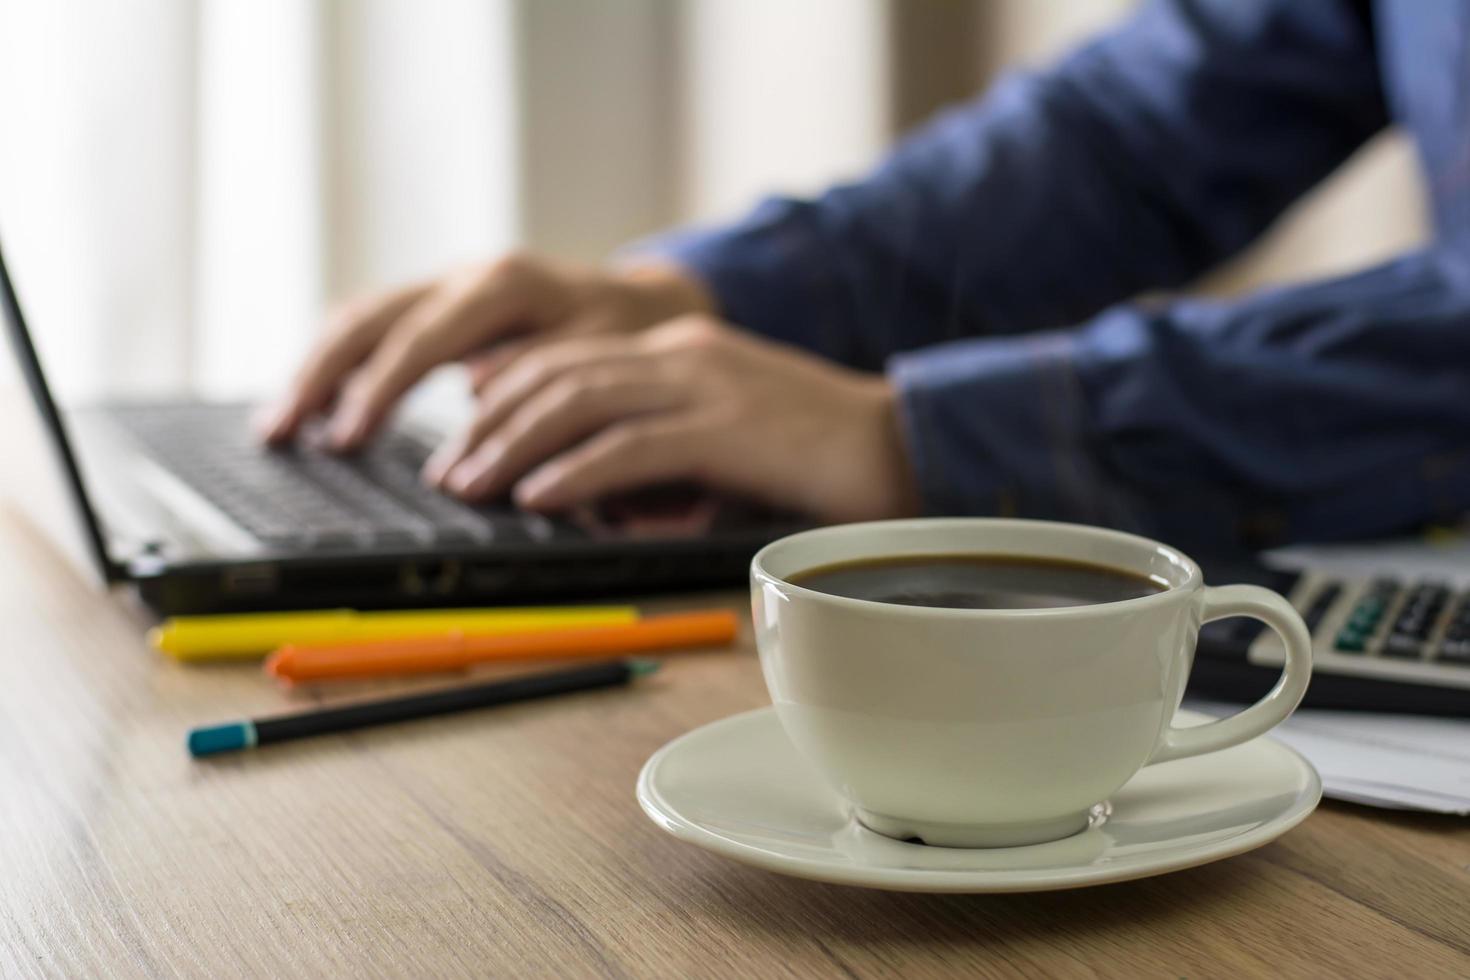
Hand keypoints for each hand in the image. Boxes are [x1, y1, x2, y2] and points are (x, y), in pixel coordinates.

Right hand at [258, 254, 712, 448]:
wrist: (647, 308)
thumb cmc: (628, 339)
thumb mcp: (602, 355)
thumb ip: (541, 371)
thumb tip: (474, 394)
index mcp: (504, 285)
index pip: (420, 338)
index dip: (377, 390)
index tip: (344, 438)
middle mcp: (466, 276)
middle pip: (370, 318)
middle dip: (319, 376)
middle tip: (278, 433)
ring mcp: (449, 286)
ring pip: (361, 317)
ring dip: (317, 369)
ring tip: (278, 426)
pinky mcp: (443, 306)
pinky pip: (376, 327)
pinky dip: (340, 363)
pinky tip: (316, 404)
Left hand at [423, 316, 920, 522]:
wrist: (906, 444)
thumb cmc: (820, 457)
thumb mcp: (730, 439)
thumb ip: (668, 453)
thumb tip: (606, 499)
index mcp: (684, 351)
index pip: (572, 357)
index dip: (507, 394)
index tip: (467, 435)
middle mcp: (685, 354)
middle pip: (560, 375)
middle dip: (491, 424)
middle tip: (448, 472)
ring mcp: (706, 385)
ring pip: (580, 402)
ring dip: (513, 447)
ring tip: (469, 486)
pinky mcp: (727, 428)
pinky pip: (630, 446)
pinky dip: (574, 472)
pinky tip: (537, 496)